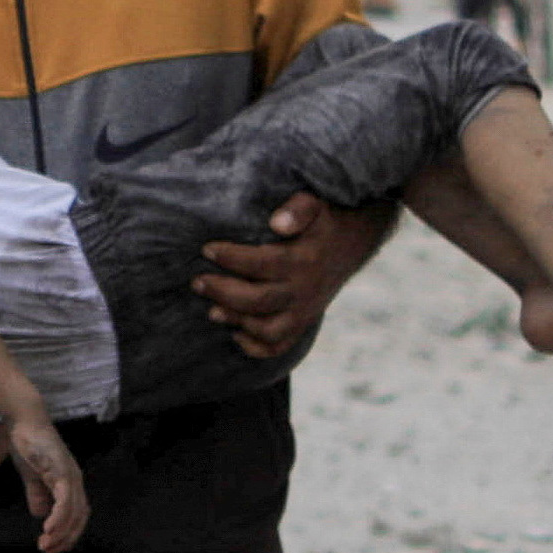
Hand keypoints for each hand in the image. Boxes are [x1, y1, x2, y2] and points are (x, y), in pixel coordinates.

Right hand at [7, 416, 89, 552]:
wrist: (24, 421)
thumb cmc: (28, 445)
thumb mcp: (32, 477)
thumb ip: (37, 495)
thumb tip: (40, 515)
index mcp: (70, 483)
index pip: (77, 516)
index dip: (68, 535)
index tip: (53, 549)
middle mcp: (76, 481)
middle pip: (79, 518)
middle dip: (65, 539)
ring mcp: (71, 476)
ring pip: (73, 513)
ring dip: (60, 533)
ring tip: (45, 546)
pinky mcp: (62, 471)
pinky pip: (65, 500)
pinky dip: (59, 517)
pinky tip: (47, 529)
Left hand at [194, 189, 381, 361]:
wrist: (354, 242)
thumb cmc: (324, 221)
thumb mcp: (316, 205)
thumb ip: (299, 209)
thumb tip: (277, 223)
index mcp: (304, 260)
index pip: (261, 263)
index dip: (231, 258)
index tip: (207, 249)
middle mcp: (304, 290)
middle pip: (259, 300)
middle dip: (223, 293)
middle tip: (198, 282)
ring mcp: (305, 310)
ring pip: (268, 329)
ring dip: (237, 321)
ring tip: (211, 310)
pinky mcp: (304, 322)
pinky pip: (280, 345)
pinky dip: (256, 347)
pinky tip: (235, 334)